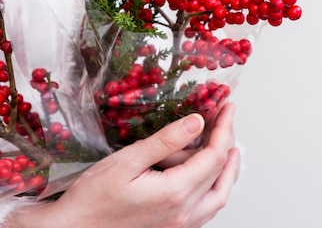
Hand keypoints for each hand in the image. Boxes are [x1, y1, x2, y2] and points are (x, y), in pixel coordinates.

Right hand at [9, 103, 239, 227]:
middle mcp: (185, 213)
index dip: (224, 128)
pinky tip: (207, 173)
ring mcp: (182, 225)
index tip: (227, 107)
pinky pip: (207, 209)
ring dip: (226, 168)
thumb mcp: (127, 161)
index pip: (214, 155)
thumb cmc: (92, 199)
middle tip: (224, 120)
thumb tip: (197, 122)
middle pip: (220, 173)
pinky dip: (214, 187)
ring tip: (225, 144)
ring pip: (219, 195)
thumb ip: (166, 141)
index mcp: (176, 193)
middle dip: (225, 142)